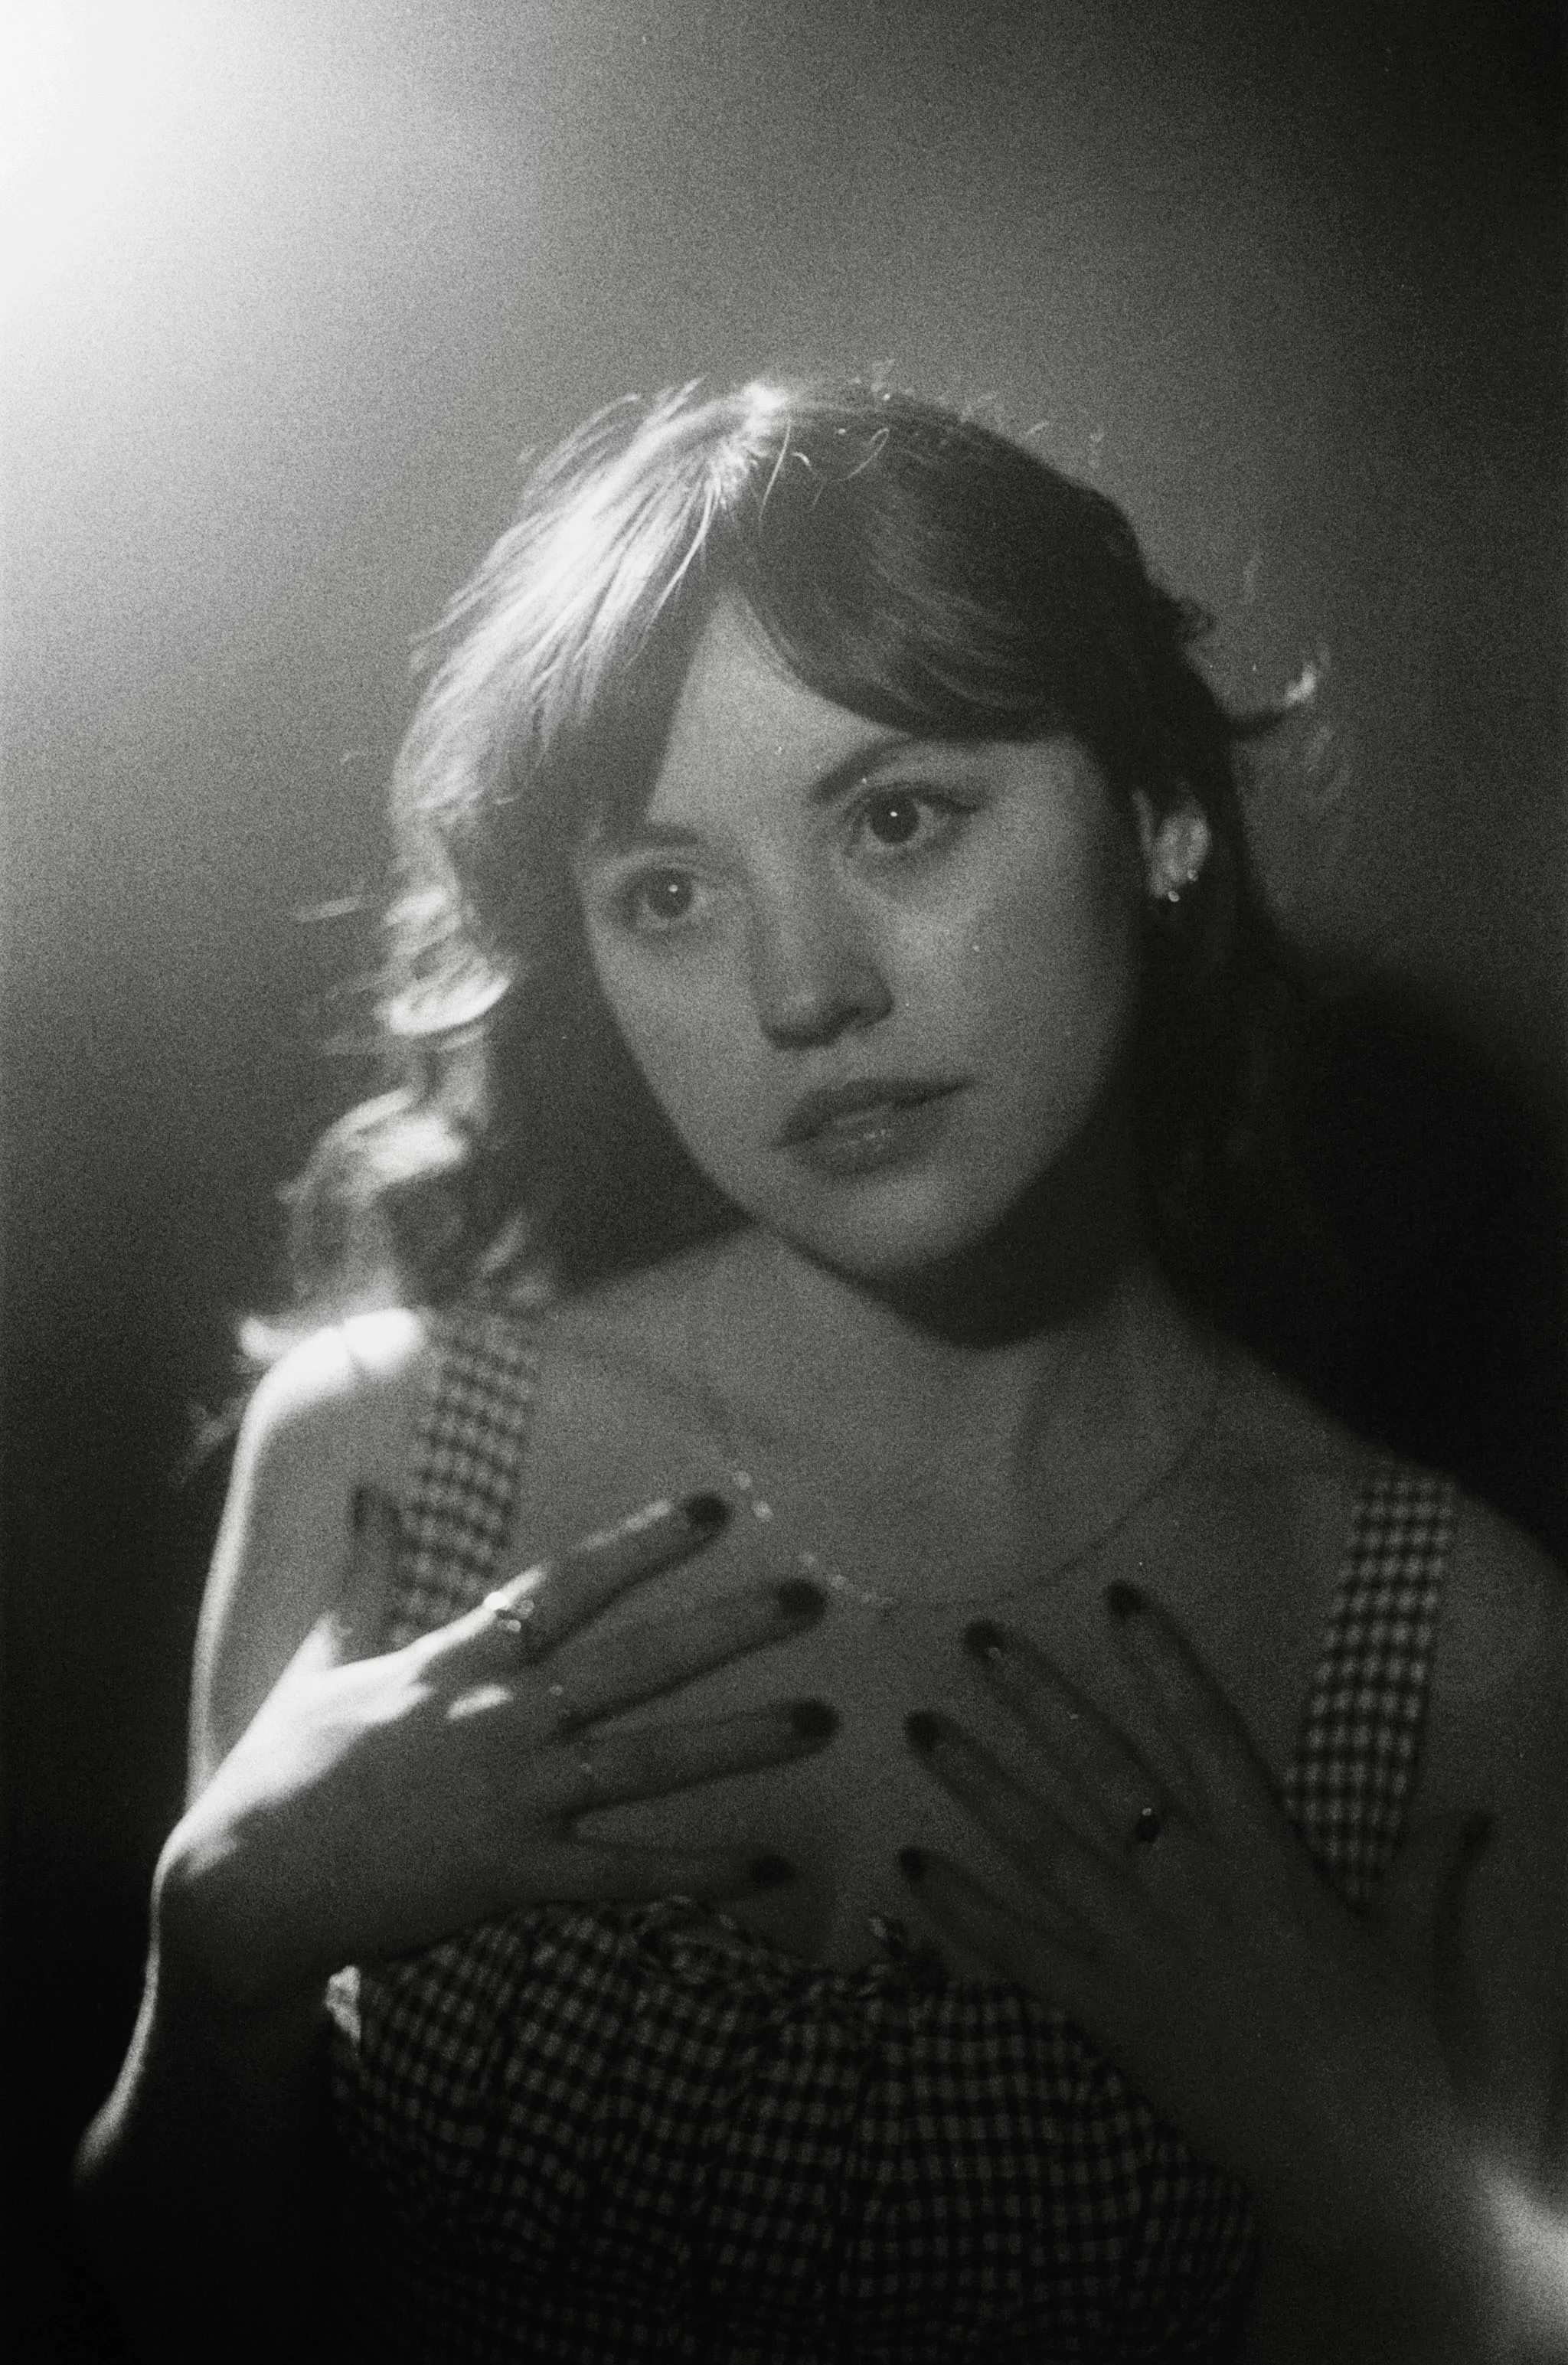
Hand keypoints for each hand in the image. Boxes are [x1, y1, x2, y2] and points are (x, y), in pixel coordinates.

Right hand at [158, 1489, 833, 2007]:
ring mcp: (512, 1801)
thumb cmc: (282, 1769)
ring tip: (821, 1723)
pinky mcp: (513, 1878)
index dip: (643, 1543)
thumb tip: (369, 1494)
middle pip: (634, 1664)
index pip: (566, 1584)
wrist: (244, 1889)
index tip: (713, 1508)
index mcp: (457, 1662)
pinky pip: (624, 1874)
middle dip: (727, 1628)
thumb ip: (364, 1577)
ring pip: (648, 1765)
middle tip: (810, 1599)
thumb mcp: (323, 1659)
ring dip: (740, 1744)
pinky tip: (769, 1863)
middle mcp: (498, 1721)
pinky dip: (699, 1871)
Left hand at [895, 1585, 1483, 2280]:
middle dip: (1037, 1700)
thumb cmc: (1386, 2054)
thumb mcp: (1412, 1949)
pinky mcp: (1103, 2009)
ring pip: (1040, 1843)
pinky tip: (910, 1865)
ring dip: (979, 1783)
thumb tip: (1464, 1811)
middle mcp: (1186, 1883)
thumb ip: (1423, 1870)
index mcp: (1261, 1856)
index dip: (1163, 1662)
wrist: (1352, 2169)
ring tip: (922, 1727)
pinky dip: (962, 1907)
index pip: (1205, 1732)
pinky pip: (1019, 1949)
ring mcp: (1135, 1945)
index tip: (1120, 1600)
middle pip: (1099, 1769)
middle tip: (980, 1640)